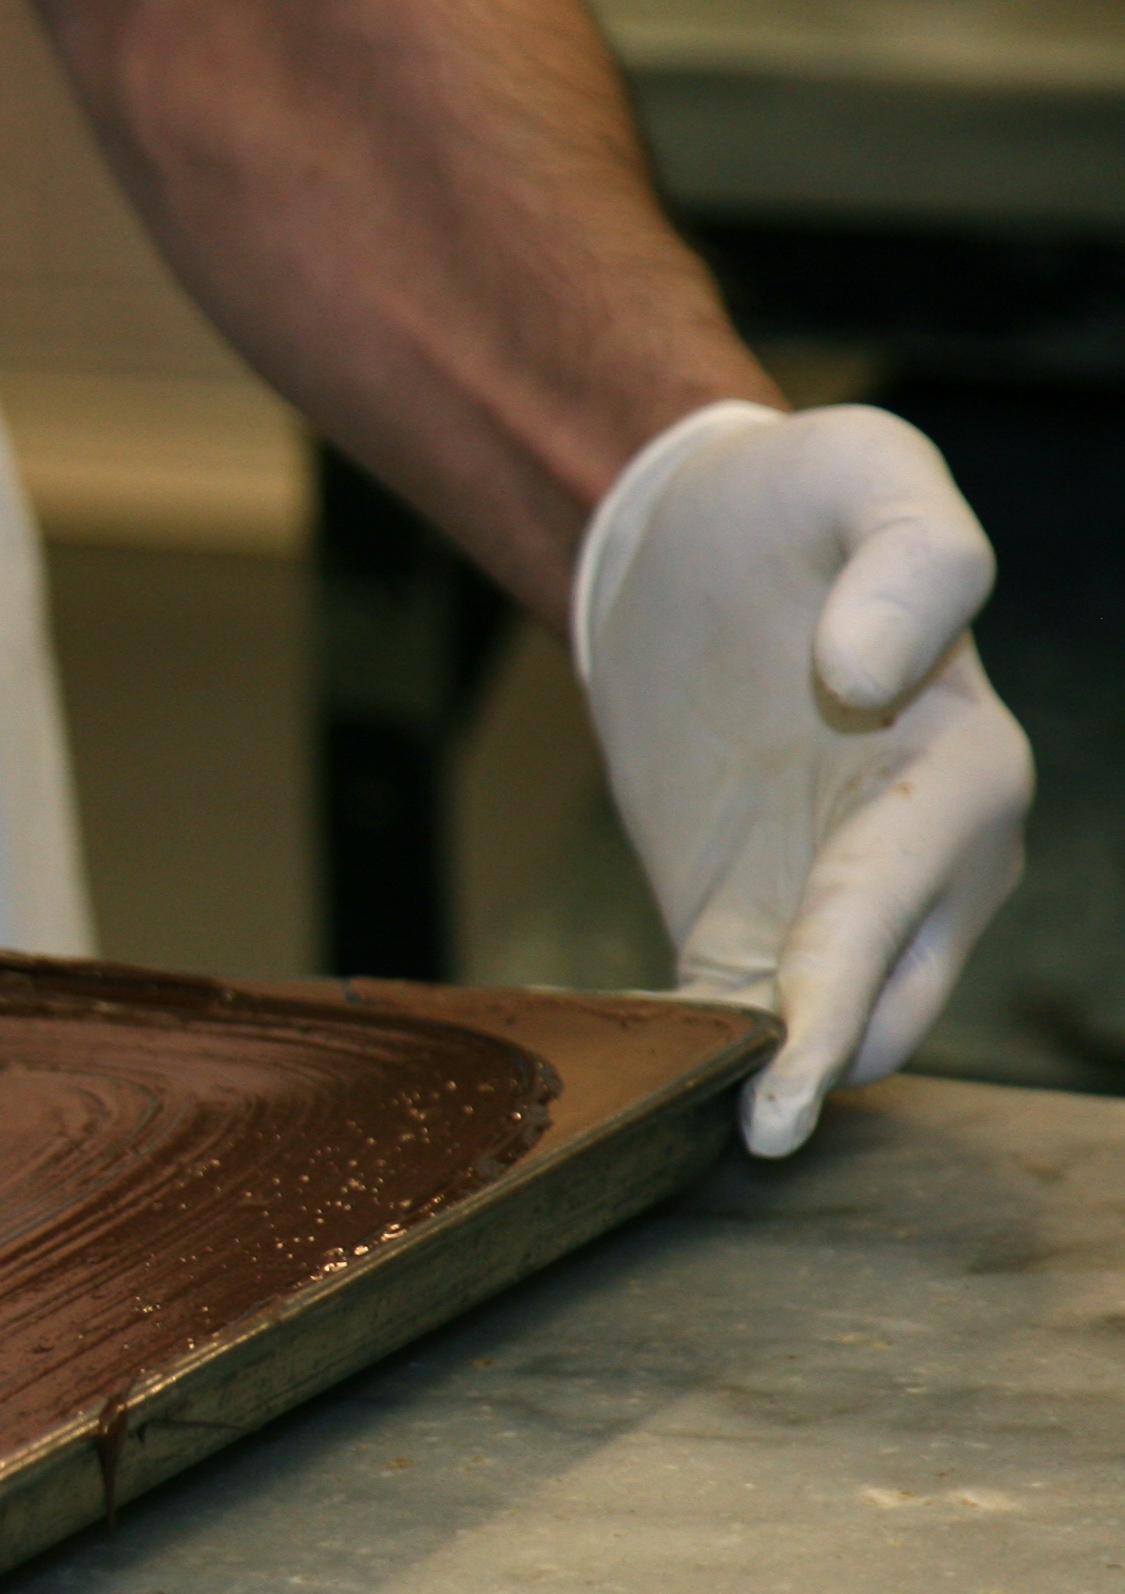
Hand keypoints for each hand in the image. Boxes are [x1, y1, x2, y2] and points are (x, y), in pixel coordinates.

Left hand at [574, 402, 1032, 1157]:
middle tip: (710, 1127)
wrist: (696, 539)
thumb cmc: (794, 502)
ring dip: (751, 1075)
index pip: (898, 906)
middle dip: (810, 1069)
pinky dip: (694, 1050)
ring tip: (657, 1120)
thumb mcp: (864, 467)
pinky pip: (735, 1011)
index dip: (843, 997)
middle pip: (878, 1003)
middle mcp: (927, 860)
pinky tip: (628, 1082)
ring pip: (814, 1032)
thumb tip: (874, 670)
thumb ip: (910, 558)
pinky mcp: (753, 922)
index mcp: (965, 770)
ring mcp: (842, 904)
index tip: (786, 1077)